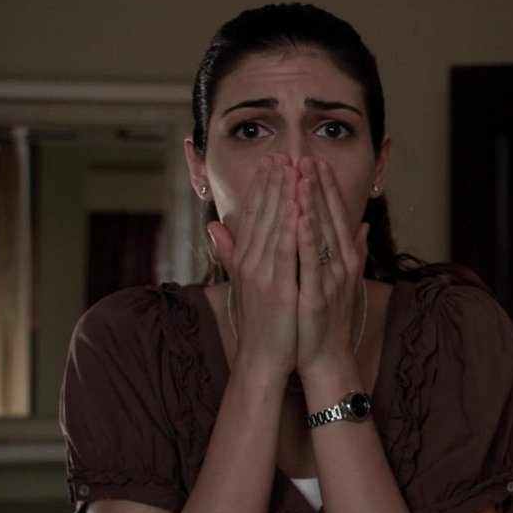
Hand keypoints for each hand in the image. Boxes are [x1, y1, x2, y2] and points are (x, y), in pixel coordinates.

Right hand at [207, 154, 299, 381]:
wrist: (262, 359)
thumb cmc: (262, 321)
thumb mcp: (245, 281)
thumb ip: (231, 252)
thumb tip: (214, 227)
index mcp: (246, 258)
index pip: (253, 214)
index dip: (261, 186)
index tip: (271, 161)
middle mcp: (251, 262)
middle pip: (263, 214)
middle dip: (273, 182)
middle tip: (283, 153)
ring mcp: (264, 274)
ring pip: (274, 226)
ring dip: (283, 195)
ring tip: (292, 168)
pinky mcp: (279, 288)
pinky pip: (287, 252)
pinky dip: (292, 228)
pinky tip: (299, 206)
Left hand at [294, 156, 368, 372]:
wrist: (324, 357)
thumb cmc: (327, 318)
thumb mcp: (341, 280)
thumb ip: (353, 251)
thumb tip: (363, 225)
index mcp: (344, 259)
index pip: (335, 216)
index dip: (327, 188)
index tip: (317, 162)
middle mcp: (342, 265)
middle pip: (330, 219)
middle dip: (319, 187)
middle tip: (308, 156)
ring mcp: (331, 279)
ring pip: (322, 234)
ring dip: (313, 203)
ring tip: (303, 175)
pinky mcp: (318, 296)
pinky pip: (311, 262)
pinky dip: (307, 238)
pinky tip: (300, 217)